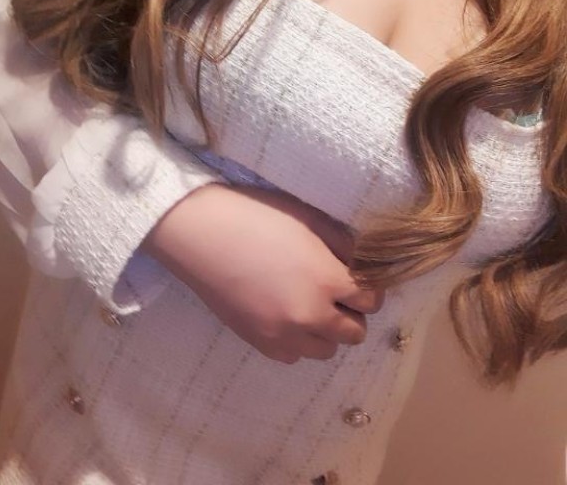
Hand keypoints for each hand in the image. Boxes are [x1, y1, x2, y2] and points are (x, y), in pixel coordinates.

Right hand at [142, 183, 384, 363]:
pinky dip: (297, 342)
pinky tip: (285, 317)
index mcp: (328, 280)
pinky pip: (293, 357)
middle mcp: (311, 314)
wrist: (202, 234)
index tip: (357, 279)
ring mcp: (283, 334)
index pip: (371, 300)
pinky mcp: (258, 342)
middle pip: (355, 333)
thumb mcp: (308, 218)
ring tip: (310, 306)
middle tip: (336, 293)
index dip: (368, 289)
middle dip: (352, 313)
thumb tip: (357, 261)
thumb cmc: (256, 216)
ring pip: (326, 351)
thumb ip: (341, 243)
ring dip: (326, 331)